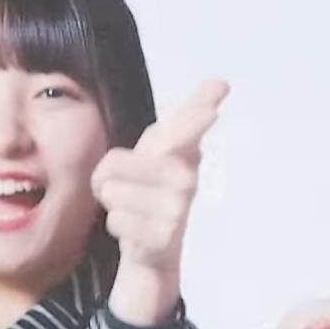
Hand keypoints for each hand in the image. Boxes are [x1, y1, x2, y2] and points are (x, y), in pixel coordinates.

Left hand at [92, 80, 227, 274]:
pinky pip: (116, 220)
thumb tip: (221, 83)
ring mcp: (177, 210)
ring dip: (113, 202)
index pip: (188, 128)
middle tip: (128, 186)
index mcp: (185, 153)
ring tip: (133, 209)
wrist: (154, 245)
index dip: (197, 116)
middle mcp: (187, 180)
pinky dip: (118, 225)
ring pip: (111, 193)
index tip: (214, 103)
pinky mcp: (163, 239)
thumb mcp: (159, 148)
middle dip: (108, 175)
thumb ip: (183, 117)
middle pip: (114, 163)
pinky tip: (136, 229)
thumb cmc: (152, 188)